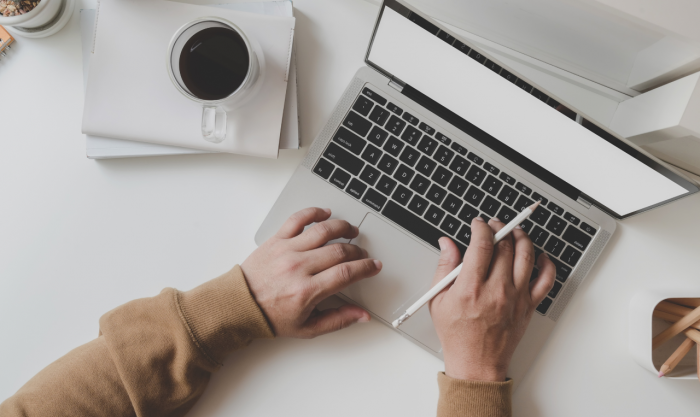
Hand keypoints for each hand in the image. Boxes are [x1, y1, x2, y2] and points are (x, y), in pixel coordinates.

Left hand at [241, 207, 381, 337]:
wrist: (239, 305)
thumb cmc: (270, 316)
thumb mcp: (307, 328)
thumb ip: (338, 320)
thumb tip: (361, 315)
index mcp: (307, 291)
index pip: (346, 273)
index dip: (366, 268)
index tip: (374, 266)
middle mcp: (298, 267)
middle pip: (339, 251)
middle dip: (357, 251)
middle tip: (362, 255)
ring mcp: (287, 250)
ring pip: (323, 230)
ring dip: (343, 227)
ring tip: (351, 231)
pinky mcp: (276, 239)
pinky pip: (298, 219)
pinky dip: (314, 212)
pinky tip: (325, 214)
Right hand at [429, 217, 555, 381]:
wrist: (476, 364)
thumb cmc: (457, 335)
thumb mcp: (438, 300)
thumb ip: (444, 268)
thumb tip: (447, 244)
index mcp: (471, 288)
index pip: (482, 244)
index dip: (481, 228)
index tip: (478, 224)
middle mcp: (496, 290)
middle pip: (505, 246)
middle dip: (500, 228)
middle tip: (494, 225)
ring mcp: (516, 297)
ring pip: (526, 256)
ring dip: (521, 237)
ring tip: (514, 232)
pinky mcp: (528, 306)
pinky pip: (546, 279)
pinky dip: (546, 263)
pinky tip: (538, 256)